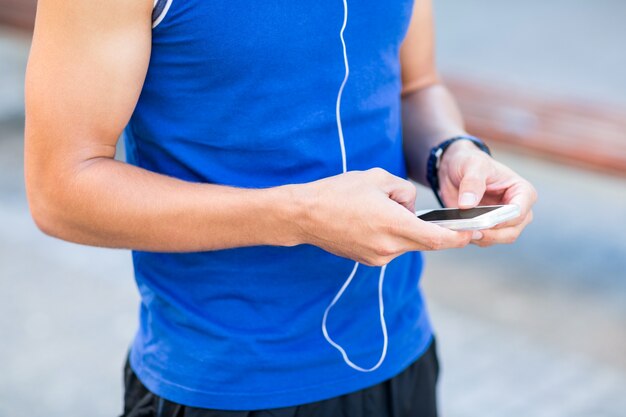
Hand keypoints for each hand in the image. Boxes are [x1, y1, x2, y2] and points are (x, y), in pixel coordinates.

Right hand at [294, 168, 472, 265]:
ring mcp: (378, 257)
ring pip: (407, 244)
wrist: (304, 216)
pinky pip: (392, 247)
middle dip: (438, 232)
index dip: (459, 236)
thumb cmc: (339, 192)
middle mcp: (389, 247)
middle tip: (451, 222)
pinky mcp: (368, 260)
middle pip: (426, 243)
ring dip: (410, 230)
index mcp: (394, 225)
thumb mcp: (378, 178)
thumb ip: (405, 191)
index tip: (474, 232)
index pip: (438, 238)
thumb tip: (412, 207)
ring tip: (386, 209)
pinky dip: (394, 235)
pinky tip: (375, 220)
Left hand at [438, 140, 536, 246]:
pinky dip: (472, 238)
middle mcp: (518, 209)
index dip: (501, 220)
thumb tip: (467, 205)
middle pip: (512, 231)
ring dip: (480, 237)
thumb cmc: (469, 162)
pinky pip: (485, 240)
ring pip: (499, 239)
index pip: (519, 212)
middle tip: (469, 230)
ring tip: (462, 228)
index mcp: (522, 191)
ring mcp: (505, 221)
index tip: (482, 221)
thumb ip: (472, 183)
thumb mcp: (471, 166)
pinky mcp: (490, 228)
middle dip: (491, 234)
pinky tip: (460, 230)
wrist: (453, 170)